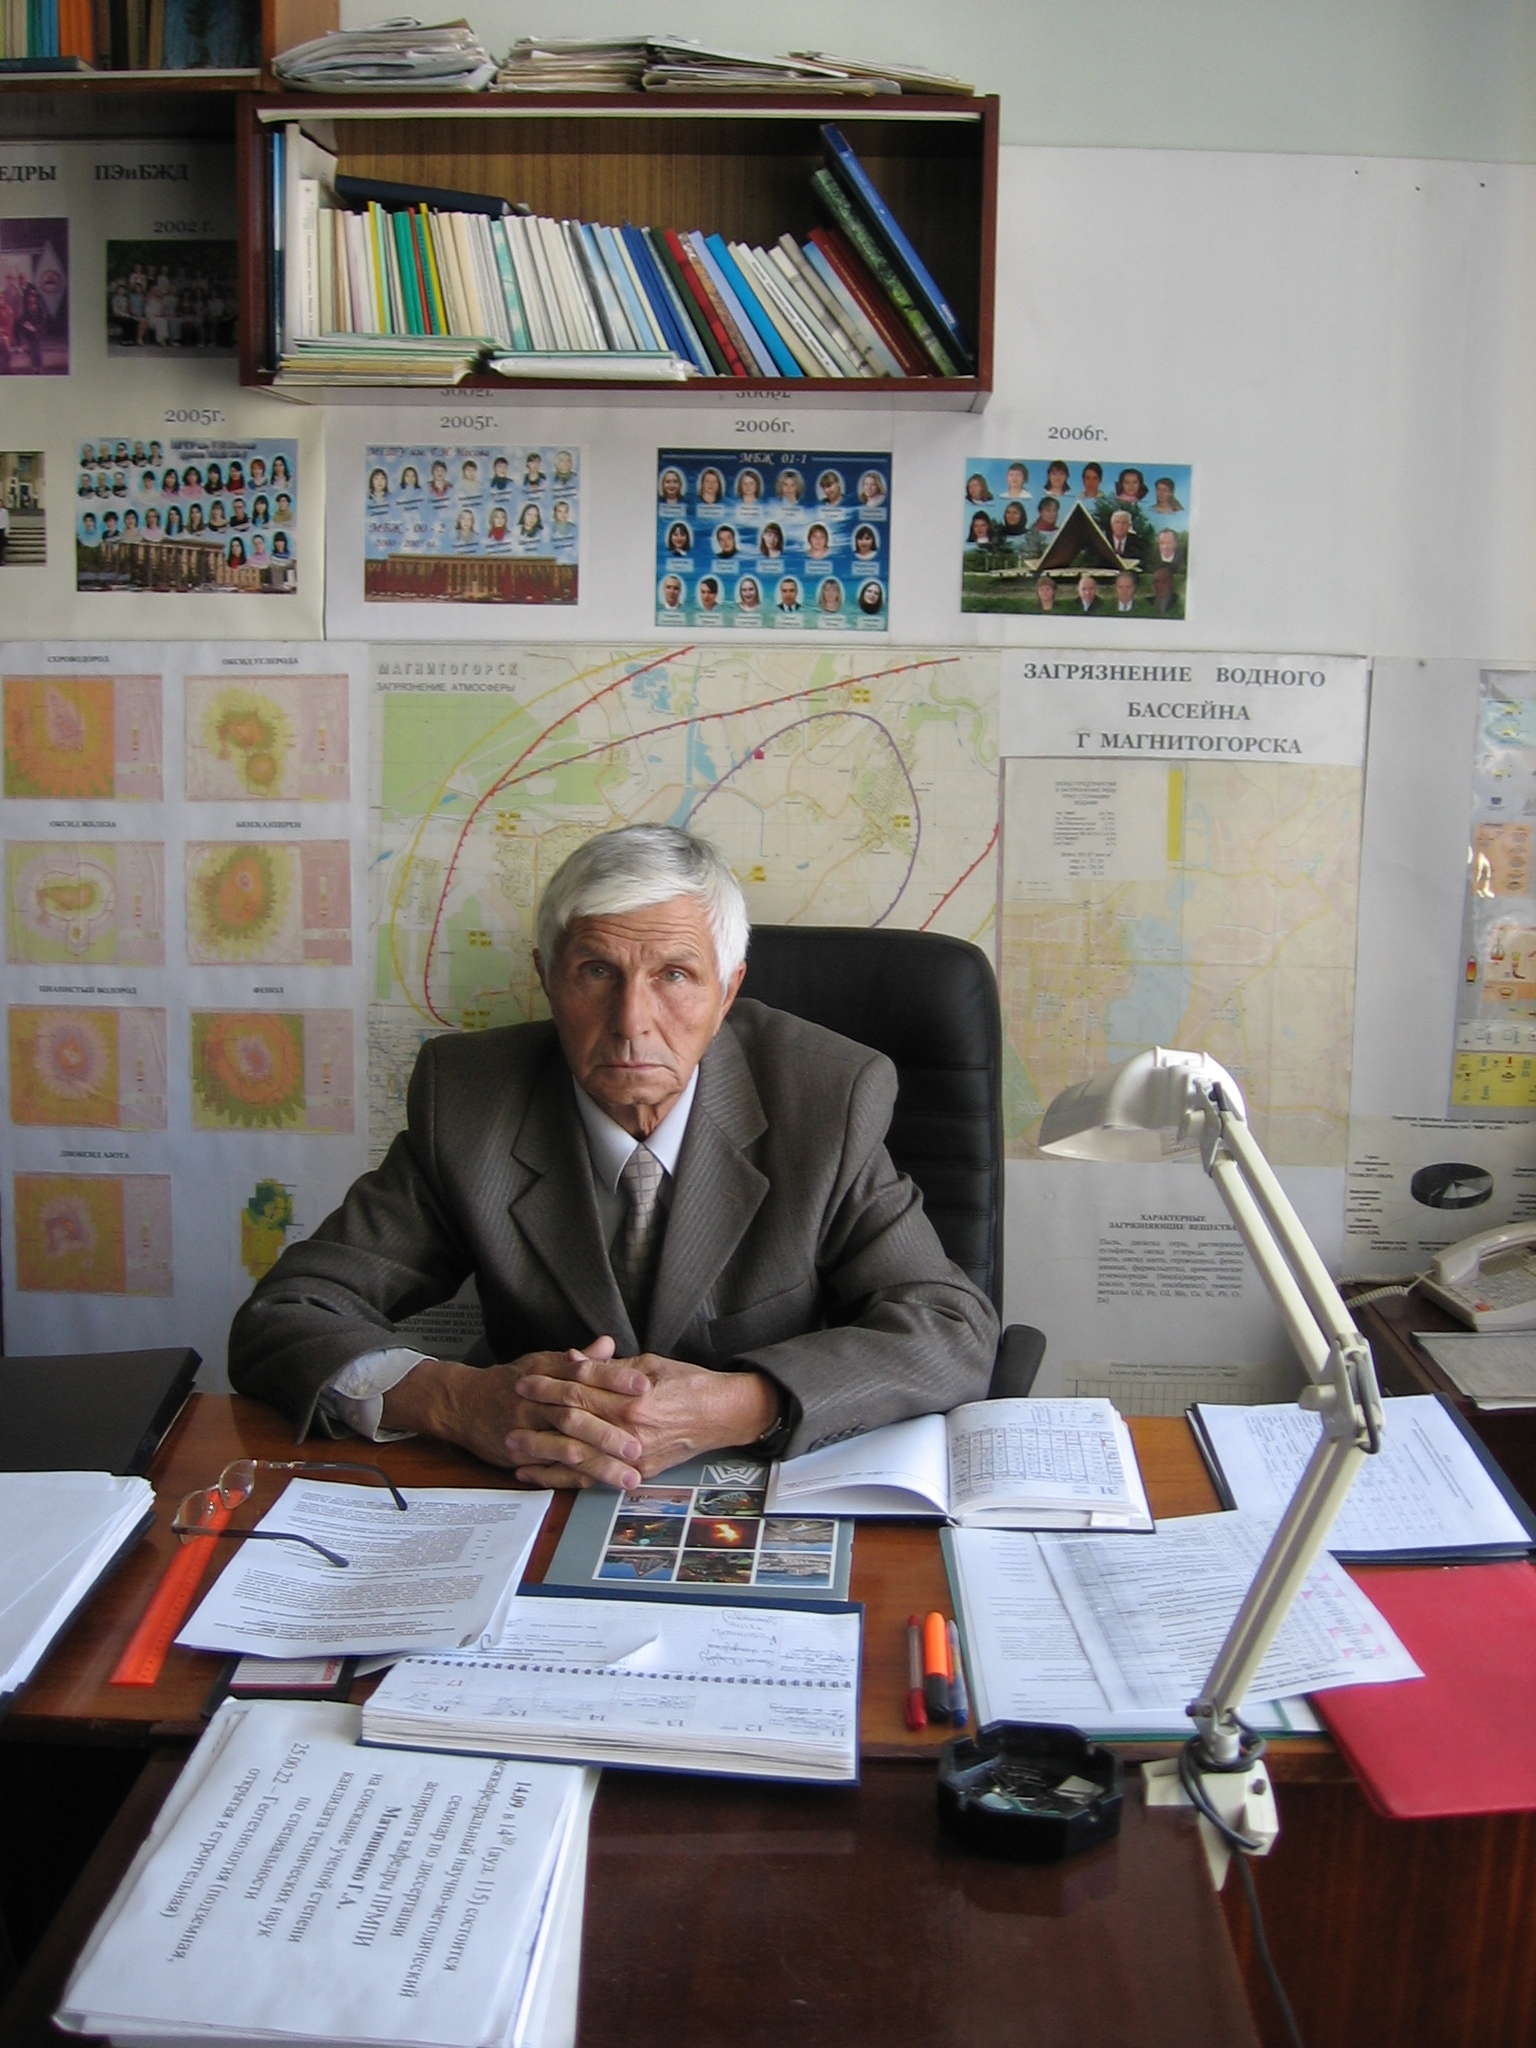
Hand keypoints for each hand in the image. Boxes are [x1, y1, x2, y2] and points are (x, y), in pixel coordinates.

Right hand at [379, 1342, 645, 1489]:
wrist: (463, 1402)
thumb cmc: (510, 1381)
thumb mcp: (542, 1362)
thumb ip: (579, 1360)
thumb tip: (609, 1344)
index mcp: (547, 1374)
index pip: (585, 1375)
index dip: (614, 1380)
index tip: (644, 1386)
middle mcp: (537, 1401)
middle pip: (576, 1415)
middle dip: (610, 1432)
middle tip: (640, 1445)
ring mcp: (527, 1429)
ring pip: (565, 1447)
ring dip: (598, 1463)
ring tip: (627, 1476)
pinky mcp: (519, 1454)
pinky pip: (548, 1468)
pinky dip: (571, 1478)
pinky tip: (595, 1487)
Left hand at [507, 1349, 779, 1485]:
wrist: (721, 1415)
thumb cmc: (688, 1383)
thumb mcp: (648, 1363)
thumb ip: (608, 1367)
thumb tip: (571, 1359)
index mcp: (632, 1398)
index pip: (580, 1389)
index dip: (549, 1383)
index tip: (524, 1378)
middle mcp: (630, 1430)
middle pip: (573, 1421)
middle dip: (538, 1414)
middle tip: (511, 1409)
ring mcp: (633, 1455)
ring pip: (577, 1455)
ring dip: (541, 1451)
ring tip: (512, 1447)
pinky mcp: (636, 1473)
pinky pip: (592, 1479)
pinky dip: (562, 1478)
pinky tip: (538, 1476)